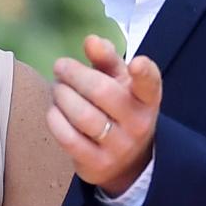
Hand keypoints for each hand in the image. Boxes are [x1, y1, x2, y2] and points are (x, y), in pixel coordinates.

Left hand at [47, 35, 161, 196]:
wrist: (126, 160)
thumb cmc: (118, 107)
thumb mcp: (119, 81)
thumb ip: (106, 58)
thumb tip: (91, 40)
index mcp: (146, 99)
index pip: (150, 84)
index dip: (145, 72)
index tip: (136, 62)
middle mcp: (138, 124)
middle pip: (102, 92)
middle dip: (74, 74)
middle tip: (60, 66)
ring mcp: (119, 147)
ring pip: (82, 115)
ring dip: (62, 96)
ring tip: (57, 88)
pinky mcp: (97, 164)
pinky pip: (69, 138)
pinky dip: (55, 119)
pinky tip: (54, 110)